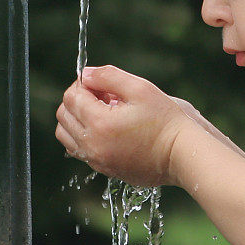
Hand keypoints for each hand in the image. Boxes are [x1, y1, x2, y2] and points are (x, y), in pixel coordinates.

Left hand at [55, 65, 188, 186]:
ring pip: (66, 135)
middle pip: (64, 115)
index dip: (84, 84)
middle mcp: (92, 145)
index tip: (103, 84)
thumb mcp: (141, 88)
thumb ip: (109, 76)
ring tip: (104, 113)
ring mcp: (97, 160)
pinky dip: (85, 136)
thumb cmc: (165, 120)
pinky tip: (108, 129)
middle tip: (104, 96)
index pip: (72, 97)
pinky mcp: (104, 169)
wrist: (181, 154)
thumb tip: (85, 74)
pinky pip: (80, 150)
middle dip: (78, 100)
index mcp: (100, 123)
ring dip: (77, 119)